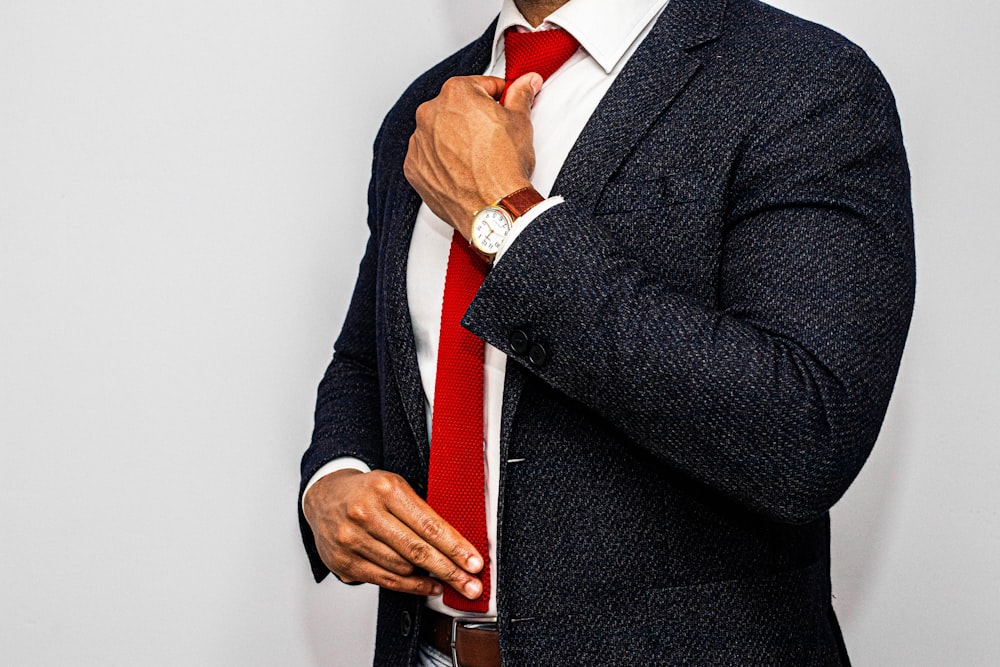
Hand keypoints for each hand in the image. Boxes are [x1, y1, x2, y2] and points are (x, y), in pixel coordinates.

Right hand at [303, 469, 485, 599]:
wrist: (324, 496)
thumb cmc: (368, 492)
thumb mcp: (395, 487)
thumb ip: (421, 513)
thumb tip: (456, 546)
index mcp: (386, 489)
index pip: (428, 524)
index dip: (455, 547)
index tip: (474, 562)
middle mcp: (366, 513)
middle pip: (417, 550)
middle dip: (450, 570)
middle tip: (472, 585)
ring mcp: (351, 539)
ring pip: (402, 568)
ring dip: (431, 579)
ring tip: (450, 581)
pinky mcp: (343, 562)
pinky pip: (385, 580)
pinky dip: (412, 587)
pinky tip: (429, 586)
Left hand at [403, 73, 542, 238]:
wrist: (493, 209)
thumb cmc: (505, 168)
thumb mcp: (521, 123)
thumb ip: (520, 96)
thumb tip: (527, 83)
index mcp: (456, 93)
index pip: (480, 85)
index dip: (497, 97)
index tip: (503, 107)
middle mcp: (430, 113)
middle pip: (456, 108)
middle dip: (473, 118)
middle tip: (492, 137)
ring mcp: (419, 142)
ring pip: (439, 132)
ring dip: (455, 139)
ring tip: (477, 157)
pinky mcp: (414, 168)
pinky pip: (428, 157)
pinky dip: (441, 161)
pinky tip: (462, 170)